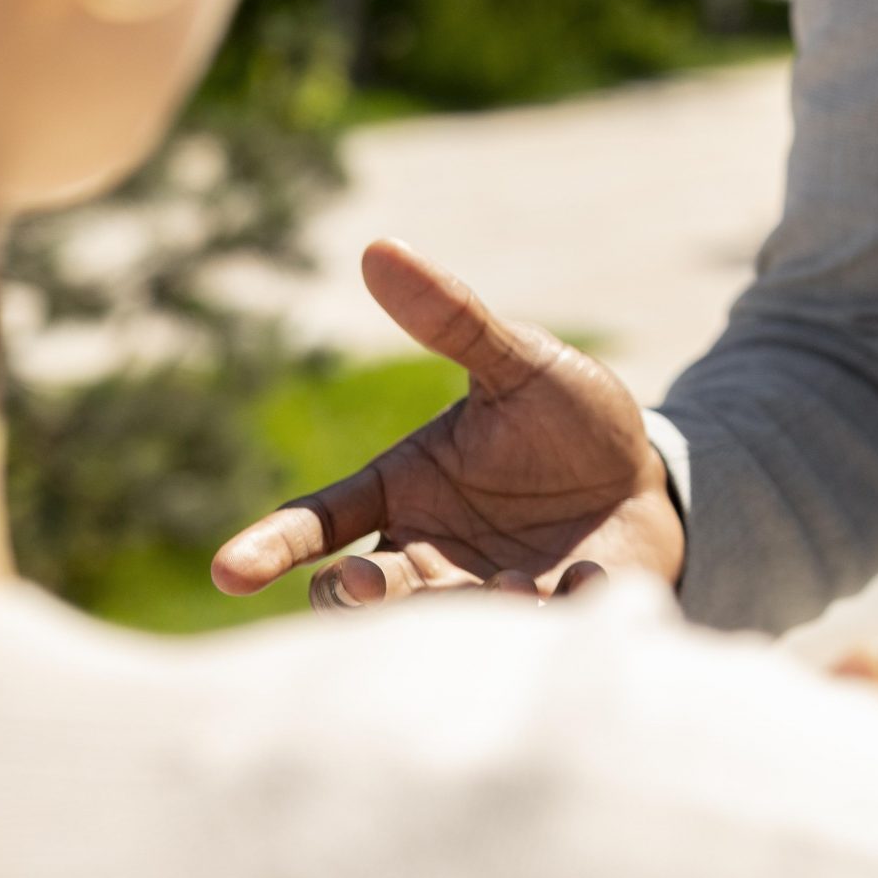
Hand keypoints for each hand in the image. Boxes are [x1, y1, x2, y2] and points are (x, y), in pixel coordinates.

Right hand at [210, 239, 685, 606]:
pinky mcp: (546, 620)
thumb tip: (379, 248)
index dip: (269, 547)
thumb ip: (455, 321)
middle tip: (365, 583)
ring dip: (456, 609)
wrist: (649, 478)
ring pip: (437, 621)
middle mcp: (426, 553)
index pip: (315, 523)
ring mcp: (481, 596)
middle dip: (355, 594)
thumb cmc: (568, 422)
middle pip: (359, 591)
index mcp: (401, 491)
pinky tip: (581, 579)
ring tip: (507, 584)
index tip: (228, 571)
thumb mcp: (518, 365)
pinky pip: (534, 630)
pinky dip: (551, 611)